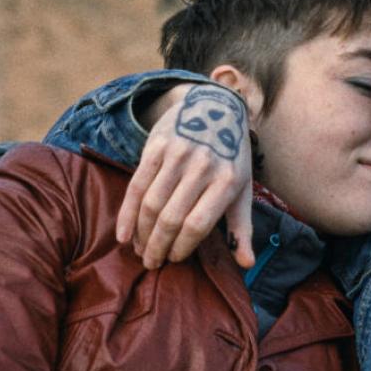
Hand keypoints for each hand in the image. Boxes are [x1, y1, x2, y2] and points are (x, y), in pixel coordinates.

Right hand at [116, 84, 254, 269]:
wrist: (215, 106)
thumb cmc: (231, 158)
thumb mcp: (242, 189)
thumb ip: (242, 227)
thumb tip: (246, 265)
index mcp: (227, 181)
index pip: (198, 224)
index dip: (183, 246)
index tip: (175, 259)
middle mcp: (202, 167)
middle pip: (172, 218)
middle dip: (158, 246)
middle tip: (152, 263)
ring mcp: (178, 155)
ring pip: (151, 204)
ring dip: (142, 234)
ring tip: (140, 251)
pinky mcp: (156, 146)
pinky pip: (136, 186)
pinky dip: (127, 214)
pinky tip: (123, 234)